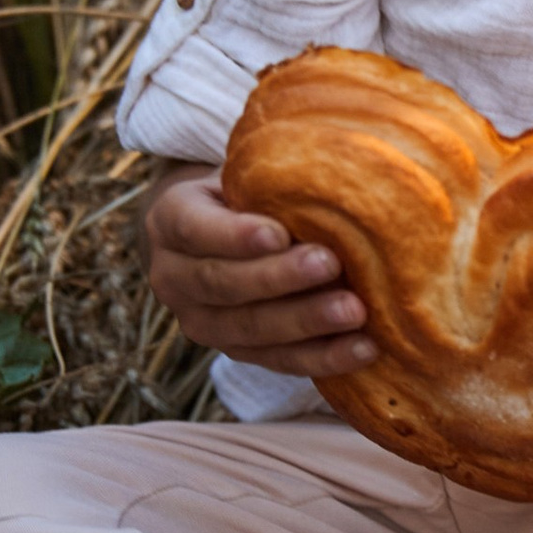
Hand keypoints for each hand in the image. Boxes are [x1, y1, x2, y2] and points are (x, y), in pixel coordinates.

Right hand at [139, 164, 376, 379]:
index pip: (195, 229)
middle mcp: (173, 277)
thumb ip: (268, 180)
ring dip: (305, 322)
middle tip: (330, 264)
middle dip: (279, 278)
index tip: (279, 233)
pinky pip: (277, 361)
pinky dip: (322, 357)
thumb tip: (337, 171)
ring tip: (354, 312)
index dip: (236, 236)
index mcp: (170, 221)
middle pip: (223, 284)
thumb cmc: (244, 194)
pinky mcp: (235, 351)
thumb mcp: (243, 176)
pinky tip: (362, 348)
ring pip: (249, 329)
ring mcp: (201, 322)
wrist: (219, 237)